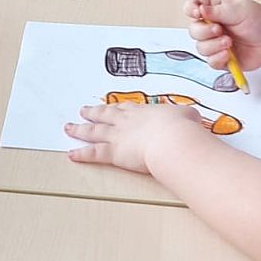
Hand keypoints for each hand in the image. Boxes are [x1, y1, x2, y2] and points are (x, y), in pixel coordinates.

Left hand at [65, 100, 200, 172]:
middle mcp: (127, 121)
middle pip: (105, 115)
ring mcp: (118, 136)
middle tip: (83, 110)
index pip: (125, 108)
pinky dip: (81, 154)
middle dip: (93, 113)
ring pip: (94, 131)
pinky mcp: (114, 152)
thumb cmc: (181, 129)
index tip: (108, 105)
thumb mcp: (188, 116)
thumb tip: (191, 118)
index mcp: (144, 112)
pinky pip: (93, 153)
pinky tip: (71, 154)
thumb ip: (186, 116)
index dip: (116, 108)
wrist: (173, 140)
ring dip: (80, 129)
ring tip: (69, 127)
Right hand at [186, 0, 260, 73]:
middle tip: (219, 30)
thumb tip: (200, 9)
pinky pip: (210, 62)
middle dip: (204, 31)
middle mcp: (211, 27)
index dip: (190, 9)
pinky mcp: (222, 59)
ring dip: (213, 46)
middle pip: (193, 30)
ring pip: (200, 48)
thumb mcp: (239, 9)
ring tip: (229, 43)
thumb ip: (218, 10)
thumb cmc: (259, 20)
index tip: (198, 13)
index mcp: (213, 11)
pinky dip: (217, 58)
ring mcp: (216, 44)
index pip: (192, 7)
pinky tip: (227, 54)